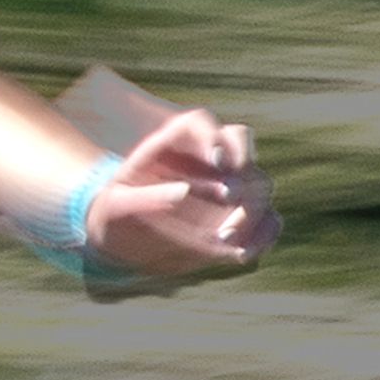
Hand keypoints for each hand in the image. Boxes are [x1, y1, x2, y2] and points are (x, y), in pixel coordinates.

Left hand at [86, 107, 275, 287]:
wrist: (120, 238)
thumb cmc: (113, 213)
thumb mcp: (114, 207)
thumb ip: (142, 198)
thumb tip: (185, 193)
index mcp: (174, 143)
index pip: (201, 124)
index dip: (214, 138)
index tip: (217, 160)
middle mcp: (209, 157)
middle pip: (241, 151)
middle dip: (240, 174)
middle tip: (227, 199)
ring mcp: (230, 184)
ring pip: (260, 185)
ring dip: (252, 210)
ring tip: (223, 240)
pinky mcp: (240, 215)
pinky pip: (267, 219)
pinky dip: (263, 235)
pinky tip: (244, 254)